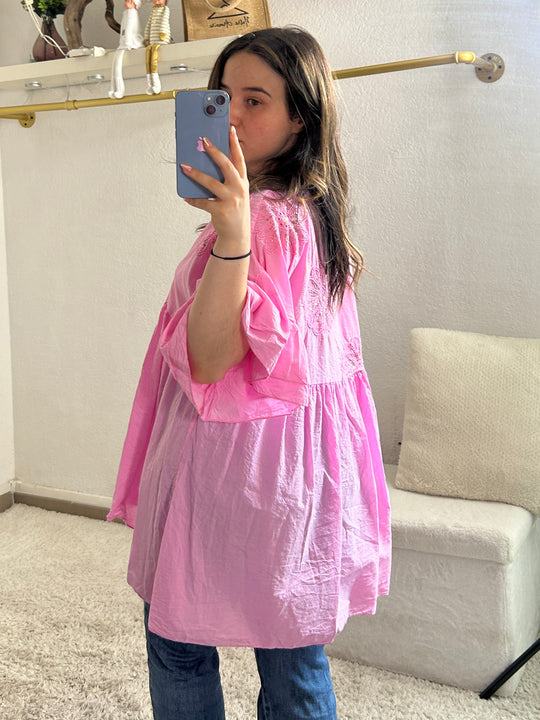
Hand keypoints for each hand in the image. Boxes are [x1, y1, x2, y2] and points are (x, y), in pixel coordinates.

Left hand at [181, 126, 249, 253]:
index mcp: (242, 182)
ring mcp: (231, 200)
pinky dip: (193, 199)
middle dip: (215, 152)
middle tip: (204, 141)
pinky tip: (186, 196)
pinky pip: (203, 202)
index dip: (235, 144)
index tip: (230, 129)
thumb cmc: (234, 210)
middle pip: (226, 166)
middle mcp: (239, 189)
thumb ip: (227, 179)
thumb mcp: (236, 193)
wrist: (237, 235)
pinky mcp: (221, 211)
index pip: (239, 159)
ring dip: (196, 174)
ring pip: (211, 183)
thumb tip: (206, 164)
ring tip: (184, 166)